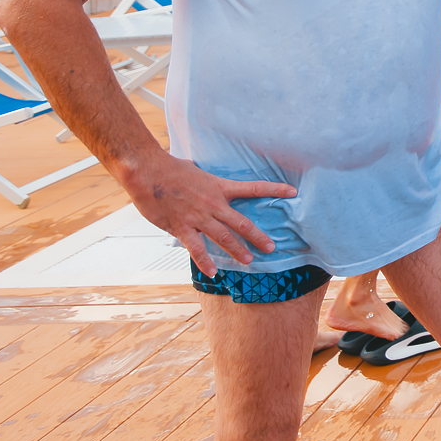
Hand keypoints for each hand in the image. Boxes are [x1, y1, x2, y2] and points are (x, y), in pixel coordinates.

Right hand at [123, 154, 296, 276]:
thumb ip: (204, 177)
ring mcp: (198, 217)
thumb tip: (201, 172)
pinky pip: (196, 248)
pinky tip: (213, 272)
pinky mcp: (181, 227)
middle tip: (271, 247)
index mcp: (220, 187)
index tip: (293, 192)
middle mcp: (213, 204)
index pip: (254, 188)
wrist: (147, 171)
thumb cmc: (169, 168)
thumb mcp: (195, 169)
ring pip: (223, 237)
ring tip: (249, 261)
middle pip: (241, 222)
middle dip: (258, 236)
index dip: (275, 189)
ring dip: (237, 250)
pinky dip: (205, 261)